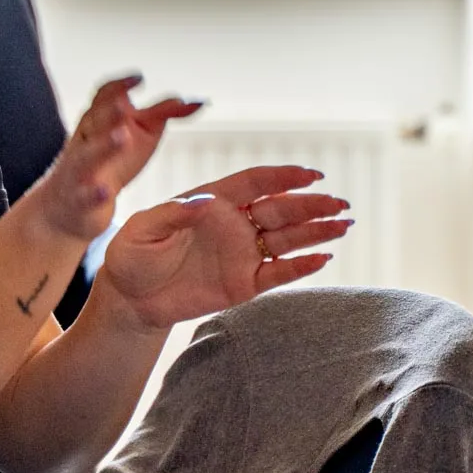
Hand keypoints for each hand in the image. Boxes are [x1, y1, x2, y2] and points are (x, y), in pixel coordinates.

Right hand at [31, 75, 202, 240]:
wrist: (72, 205)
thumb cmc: (112, 162)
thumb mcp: (139, 133)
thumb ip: (164, 114)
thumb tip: (199, 101)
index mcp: (99, 120)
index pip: (103, 97)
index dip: (119, 87)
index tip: (139, 78)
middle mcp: (86, 141)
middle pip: (94, 122)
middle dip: (108, 113)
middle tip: (123, 104)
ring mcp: (80, 171)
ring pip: (88, 156)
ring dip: (104, 147)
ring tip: (122, 137)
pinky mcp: (80, 201)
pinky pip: (85, 196)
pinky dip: (94, 193)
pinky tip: (106, 191)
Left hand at [95, 165, 350, 328]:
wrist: (129, 298)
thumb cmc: (131, 255)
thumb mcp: (144, 229)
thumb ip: (174, 214)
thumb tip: (207, 202)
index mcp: (212, 203)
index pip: (254, 183)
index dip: (283, 177)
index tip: (311, 174)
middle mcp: (233, 225)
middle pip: (279, 210)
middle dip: (311, 205)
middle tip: (339, 202)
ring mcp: (242, 254)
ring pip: (286, 239)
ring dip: (315, 231)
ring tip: (343, 224)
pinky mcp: (243, 284)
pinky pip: (278, 273)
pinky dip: (301, 266)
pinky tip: (324, 257)